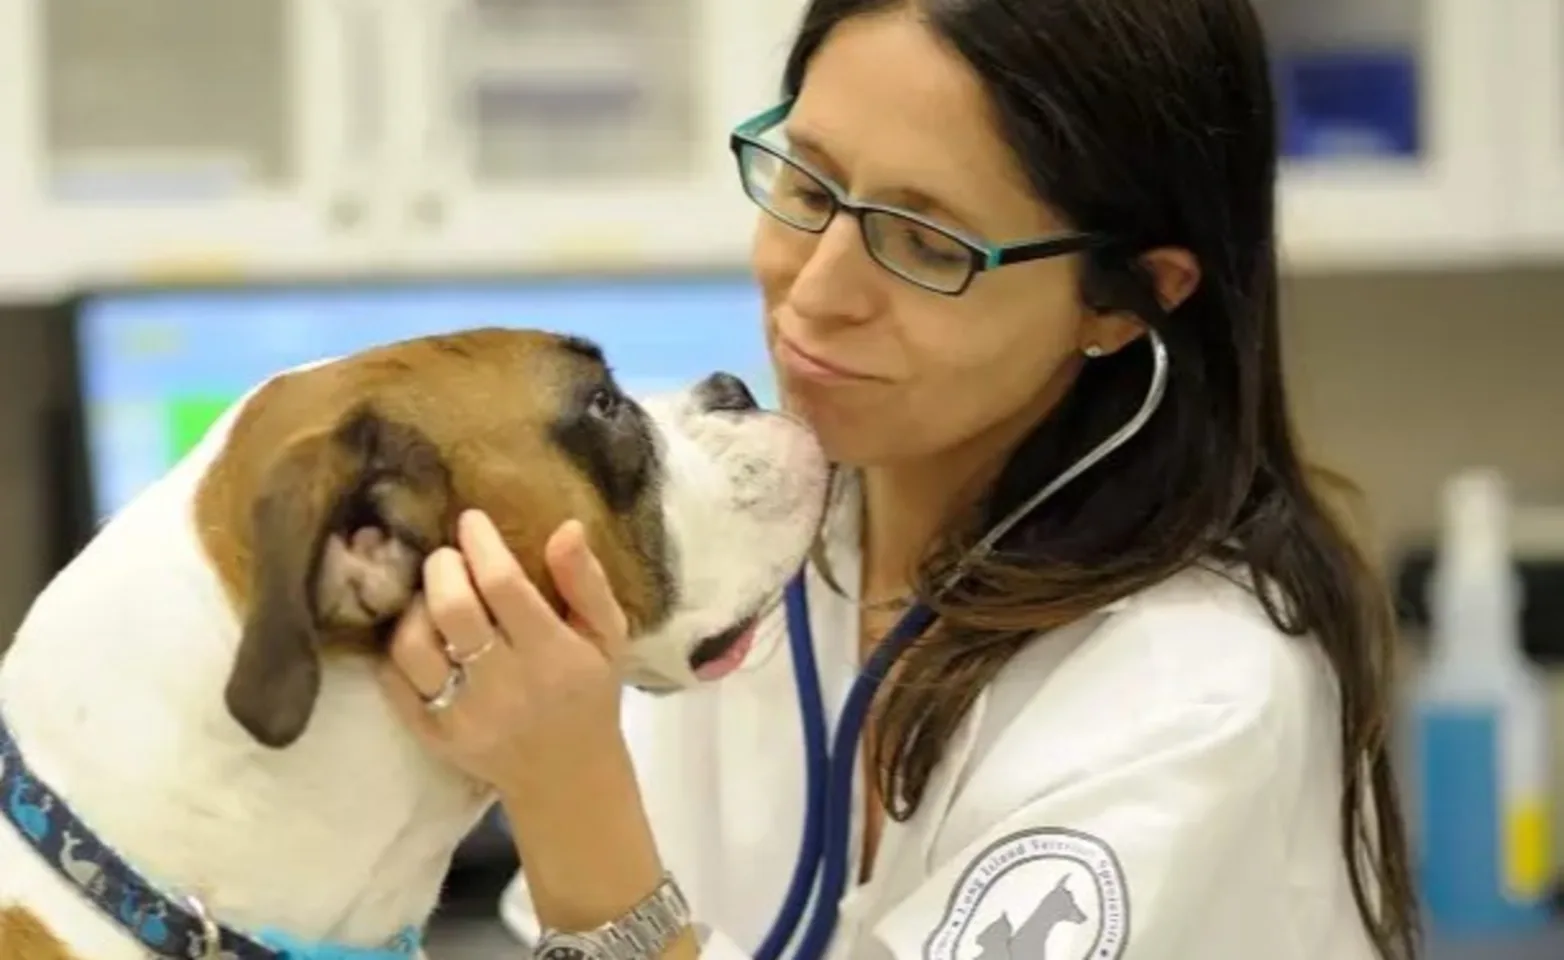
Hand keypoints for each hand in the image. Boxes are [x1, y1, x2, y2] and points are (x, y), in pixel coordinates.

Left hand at [379, 509, 632, 794]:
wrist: (567, 777)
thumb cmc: (590, 693)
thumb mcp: (608, 636)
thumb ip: (586, 582)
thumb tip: (566, 527)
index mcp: (552, 654)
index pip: (504, 585)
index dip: (481, 544)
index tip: (472, 521)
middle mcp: (505, 685)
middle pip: (451, 609)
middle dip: (442, 567)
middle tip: (450, 557)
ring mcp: (462, 714)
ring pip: (412, 645)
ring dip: (416, 608)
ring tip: (433, 598)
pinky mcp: (432, 735)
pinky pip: (393, 682)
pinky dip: (396, 651)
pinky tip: (420, 637)